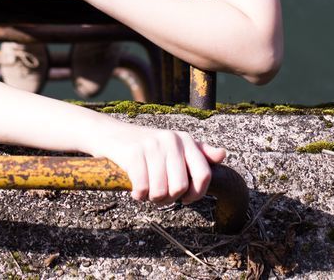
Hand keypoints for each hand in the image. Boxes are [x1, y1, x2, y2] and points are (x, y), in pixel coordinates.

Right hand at [88, 123, 228, 204]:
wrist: (111, 134)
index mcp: (185, 140)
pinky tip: (135, 190)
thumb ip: (199, 152)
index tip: (185, 199)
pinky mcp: (133, 153)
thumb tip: (223, 154)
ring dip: (152, 198)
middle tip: (159, 194)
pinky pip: (142, 188)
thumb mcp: (174, 146)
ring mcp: (152, 145)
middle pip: (180, 187)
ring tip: (147, 191)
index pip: (204, 175)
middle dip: (169, 199)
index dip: (196, 194)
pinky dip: (138, 195)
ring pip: (161, 191)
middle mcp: (171, 140)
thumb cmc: (146, 146)